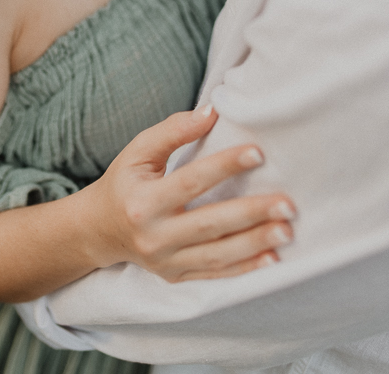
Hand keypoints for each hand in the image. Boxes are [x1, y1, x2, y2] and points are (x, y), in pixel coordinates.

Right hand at [77, 105, 295, 281]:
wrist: (101, 229)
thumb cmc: (126, 182)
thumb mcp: (139, 150)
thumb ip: (173, 131)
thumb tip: (212, 112)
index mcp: (142, 201)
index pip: (190, 182)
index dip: (224, 166)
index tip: (258, 153)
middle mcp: (154, 236)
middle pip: (209, 224)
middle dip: (251, 214)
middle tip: (288, 204)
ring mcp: (166, 261)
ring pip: (217, 255)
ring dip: (256, 243)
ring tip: (287, 231)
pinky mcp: (177, 277)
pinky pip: (216, 274)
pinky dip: (246, 268)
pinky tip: (272, 257)